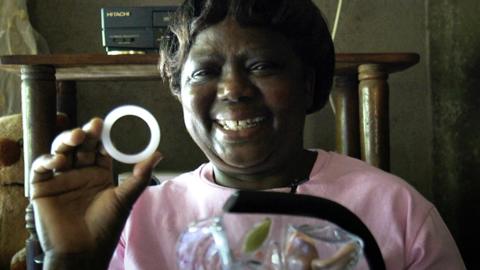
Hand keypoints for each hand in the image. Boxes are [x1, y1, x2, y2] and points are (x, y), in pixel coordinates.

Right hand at [30, 118, 161, 268]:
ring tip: (75, 137)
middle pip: (80, 146)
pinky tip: (58, 160)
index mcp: (99, 173)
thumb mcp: (125, 198)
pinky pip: (41, 168)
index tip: (104, 124)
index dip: (101, 136)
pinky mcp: (43, 188)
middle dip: (85, 134)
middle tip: (92, 125)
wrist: (82, 252)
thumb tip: (159, 153)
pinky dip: (47, 160)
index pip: (98, 148)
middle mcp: (79, 173)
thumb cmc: (105, 227)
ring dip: (65, 141)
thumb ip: (140, 176)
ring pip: (60, 152)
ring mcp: (61, 179)